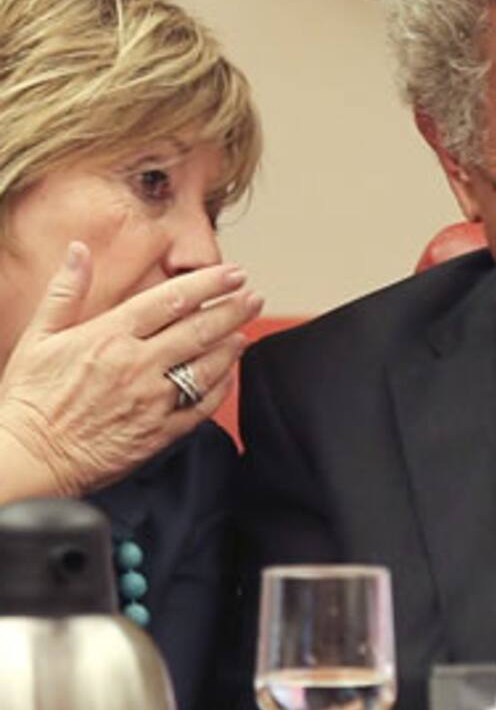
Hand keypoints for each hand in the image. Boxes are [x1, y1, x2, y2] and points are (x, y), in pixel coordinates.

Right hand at [0, 241, 263, 498]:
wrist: (28, 459)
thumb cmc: (30, 399)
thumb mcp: (38, 337)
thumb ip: (66, 291)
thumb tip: (78, 250)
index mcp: (110, 336)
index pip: (171, 300)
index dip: (209, 283)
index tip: (233, 274)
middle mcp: (137, 365)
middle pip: (199, 329)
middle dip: (233, 310)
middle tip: (253, 296)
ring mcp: (152, 399)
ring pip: (207, 366)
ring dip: (231, 345)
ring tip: (244, 331)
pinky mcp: (159, 432)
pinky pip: (202, 406)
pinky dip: (220, 387)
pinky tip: (228, 375)